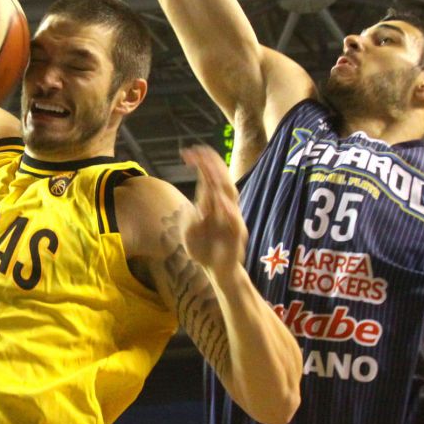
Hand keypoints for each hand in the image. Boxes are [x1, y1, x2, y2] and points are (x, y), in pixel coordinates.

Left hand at [180, 145, 247, 278]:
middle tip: (201, 152)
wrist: (217, 271)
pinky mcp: (237, 235)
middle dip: (212, 165)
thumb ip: (190, 219)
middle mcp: (224, 207)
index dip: (200, 165)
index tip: (187, 152)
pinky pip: (234, 221)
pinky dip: (228, 211)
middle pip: (221, 181)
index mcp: (212, 204)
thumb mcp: (190, 232)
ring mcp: (232, 219)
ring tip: (211, 169)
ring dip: (221, 182)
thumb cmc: (204, 250)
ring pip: (230, 196)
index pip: (207, 179)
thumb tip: (193, 206)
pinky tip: (221, 203)